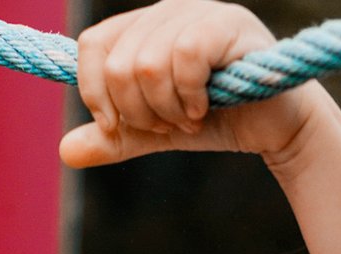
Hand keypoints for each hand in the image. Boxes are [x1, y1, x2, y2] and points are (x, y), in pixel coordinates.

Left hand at [60, 0, 324, 168]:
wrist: (275, 127)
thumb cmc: (218, 120)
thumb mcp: (156, 131)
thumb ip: (115, 138)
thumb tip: (65, 151)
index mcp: (145, 26)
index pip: (93, 45)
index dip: (94, 92)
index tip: (115, 126)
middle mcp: (168, 10)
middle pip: (118, 63)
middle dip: (138, 112)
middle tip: (167, 126)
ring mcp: (199, 12)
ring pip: (147, 64)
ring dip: (166, 110)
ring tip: (189, 119)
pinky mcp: (228, 25)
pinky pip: (184, 57)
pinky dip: (190, 97)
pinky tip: (204, 108)